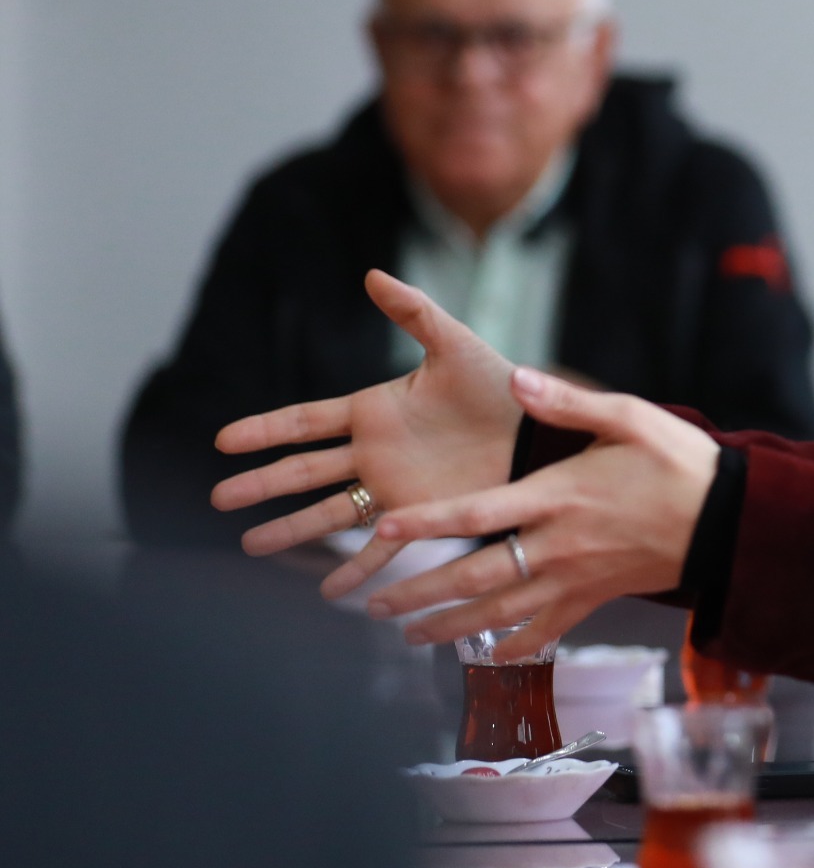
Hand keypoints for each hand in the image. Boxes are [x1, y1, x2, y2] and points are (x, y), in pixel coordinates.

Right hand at [212, 272, 519, 567]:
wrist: (542, 429)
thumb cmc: (501, 384)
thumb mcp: (454, 345)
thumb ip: (414, 313)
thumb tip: (372, 274)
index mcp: (373, 410)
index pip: (305, 421)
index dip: (265, 431)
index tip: (223, 441)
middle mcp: (374, 452)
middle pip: (304, 472)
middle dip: (261, 485)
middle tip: (218, 500)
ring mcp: (394, 487)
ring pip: (329, 512)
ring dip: (291, 530)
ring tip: (250, 547)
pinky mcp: (420, 515)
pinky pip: (381, 547)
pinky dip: (356, 570)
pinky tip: (330, 593)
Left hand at [356, 367, 719, 657]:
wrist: (728, 518)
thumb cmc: (680, 461)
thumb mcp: (631, 416)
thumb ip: (569, 401)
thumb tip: (516, 378)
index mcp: (560, 496)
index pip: (478, 513)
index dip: (428, 523)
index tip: (384, 531)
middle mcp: (559, 545)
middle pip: (475, 576)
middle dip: (420, 593)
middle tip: (375, 605)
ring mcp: (576, 578)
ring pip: (500, 612)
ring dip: (449, 626)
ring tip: (407, 634)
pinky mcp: (595, 598)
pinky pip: (546, 632)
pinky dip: (512, 647)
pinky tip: (485, 655)